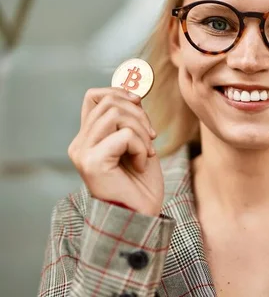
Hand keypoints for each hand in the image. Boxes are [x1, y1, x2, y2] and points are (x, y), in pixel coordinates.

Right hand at [68, 87, 163, 215]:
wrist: (141, 215)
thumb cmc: (141, 184)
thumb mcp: (138, 142)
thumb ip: (131, 119)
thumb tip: (134, 93)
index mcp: (87, 138)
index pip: (94, 96)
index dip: (119, 92)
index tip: (139, 103)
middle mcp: (79, 144)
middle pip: (109, 102)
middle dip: (139, 114)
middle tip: (150, 137)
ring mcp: (83, 153)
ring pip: (116, 114)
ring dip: (141, 131)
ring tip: (146, 151)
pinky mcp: (92, 162)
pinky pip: (123, 135)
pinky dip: (140, 146)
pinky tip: (141, 164)